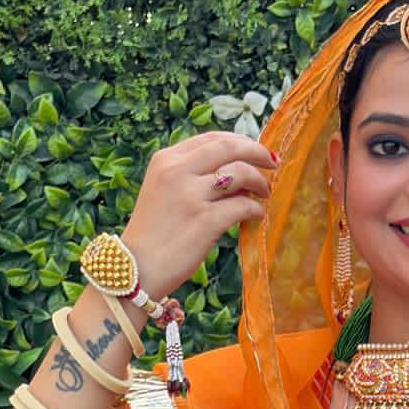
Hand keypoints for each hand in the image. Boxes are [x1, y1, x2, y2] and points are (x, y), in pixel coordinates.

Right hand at [122, 126, 275, 299]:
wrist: (135, 269)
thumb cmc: (152, 232)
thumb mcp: (163, 189)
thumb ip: (191, 173)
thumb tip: (234, 167)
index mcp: (166, 160)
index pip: (211, 138)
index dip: (240, 141)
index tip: (255, 150)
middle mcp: (177, 171)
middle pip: (229, 148)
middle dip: (257, 152)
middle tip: (273, 163)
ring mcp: (191, 196)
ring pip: (240, 173)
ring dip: (259, 182)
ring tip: (263, 193)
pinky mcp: (206, 221)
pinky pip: (243, 206)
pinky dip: (255, 210)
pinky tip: (255, 216)